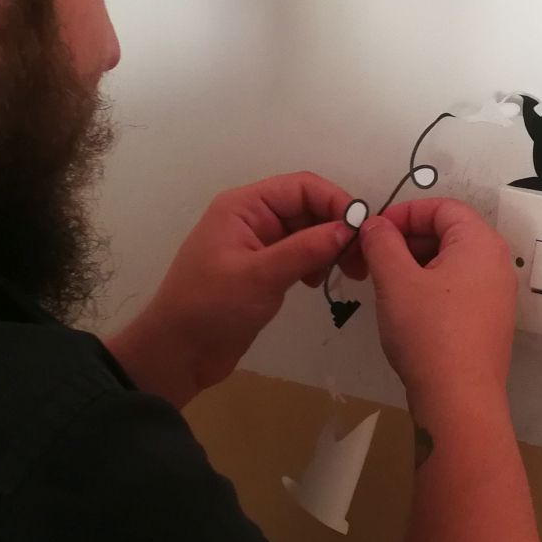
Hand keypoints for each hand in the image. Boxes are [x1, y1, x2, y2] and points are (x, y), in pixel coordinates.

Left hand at [106, 173, 358, 406]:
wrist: (177, 353)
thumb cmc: (210, 308)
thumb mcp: (260, 276)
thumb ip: (306, 249)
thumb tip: (349, 229)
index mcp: (244, 207)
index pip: (301, 187)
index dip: (336, 202)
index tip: (363, 232)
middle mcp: (251, 218)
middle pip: (307, 207)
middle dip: (337, 227)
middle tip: (362, 260)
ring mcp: (256, 245)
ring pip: (305, 232)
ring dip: (329, 246)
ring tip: (348, 273)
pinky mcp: (261, 270)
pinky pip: (297, 254)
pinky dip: (314, 262)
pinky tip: (319, 281)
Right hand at [355, 197, 517, 412]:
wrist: (458, 399)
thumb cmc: (429, 333)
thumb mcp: (395, 280)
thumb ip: (381, 242)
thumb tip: (374, 224)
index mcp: (480, 243)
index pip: (441, 207)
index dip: (403, 214)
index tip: (372, 232)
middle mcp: (495, 263)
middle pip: (446, 233)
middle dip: (404, 241)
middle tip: (370, 259)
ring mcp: (495, 295)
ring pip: (449, 263)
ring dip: (412, 265)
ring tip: (381, 284)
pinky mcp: (487, 321)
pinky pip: (456, 289)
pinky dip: (428, 288)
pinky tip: (403, 308)